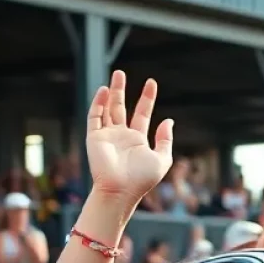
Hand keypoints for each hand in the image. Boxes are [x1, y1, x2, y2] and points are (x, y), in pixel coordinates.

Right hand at [86, 70, 172, 205]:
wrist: (121, 190)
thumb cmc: (142, 178)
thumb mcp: (162, 159)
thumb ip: (165, 140)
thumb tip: (168, 121)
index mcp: (138, 140)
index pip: (142, 114)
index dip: (146, 99)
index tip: (151, 83)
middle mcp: (122, 136)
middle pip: (121, 107)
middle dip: (121, 90)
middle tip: (121, 72)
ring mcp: (107, 135)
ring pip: (108, 108)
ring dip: (111, 92)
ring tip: (116, 74)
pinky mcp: (94, 137)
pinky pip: (95, 116)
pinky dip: (98, 103)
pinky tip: (104, 90)